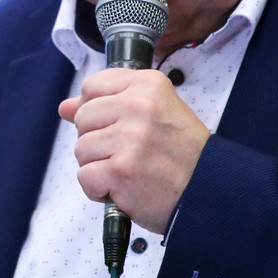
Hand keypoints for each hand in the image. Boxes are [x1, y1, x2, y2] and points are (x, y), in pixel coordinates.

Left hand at [60, 68, 209, 233]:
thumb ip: (109, 104)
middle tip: (127, 153)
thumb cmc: (184, 155)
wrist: (212, 192)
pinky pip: (85, 176)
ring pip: (81, 149)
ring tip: (129, 171)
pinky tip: (123, 188)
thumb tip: (65, 107)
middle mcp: (139, 106)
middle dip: (97, 140)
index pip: (92, 86)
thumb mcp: (155, 114)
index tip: (115, 125)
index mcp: (148, 85)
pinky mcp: (121, 170)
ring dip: (99, 166)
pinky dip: (99, 189)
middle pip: (82, 118)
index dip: (96, 110)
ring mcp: (130, 138)